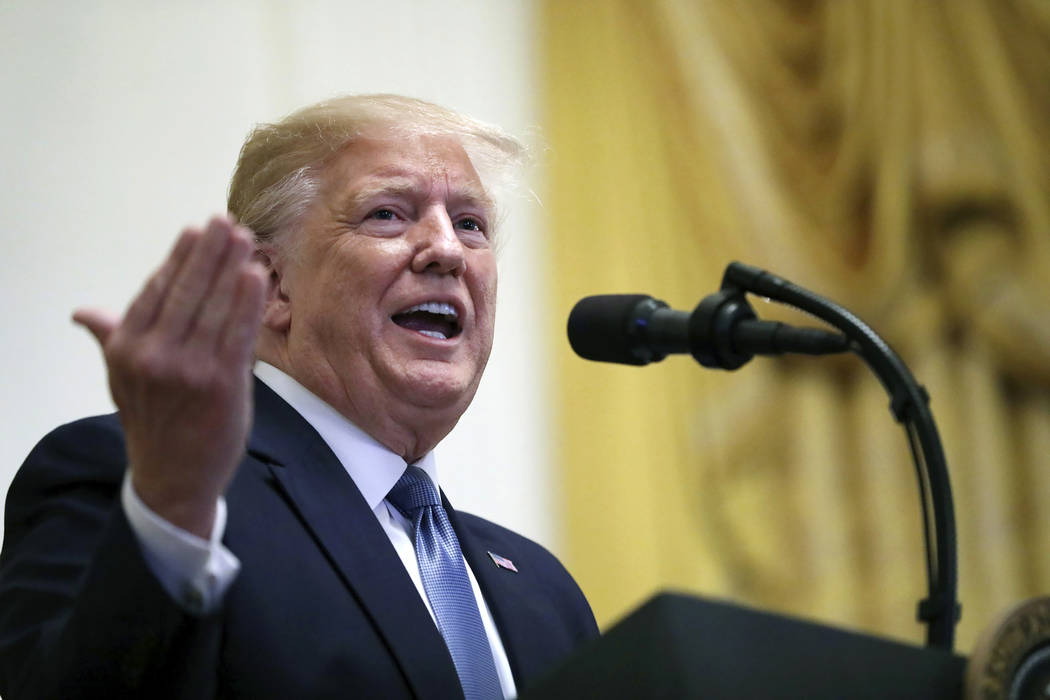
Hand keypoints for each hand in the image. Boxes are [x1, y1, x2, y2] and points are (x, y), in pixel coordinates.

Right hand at [74, 215, 266, 537]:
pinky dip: (246, 303)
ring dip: (231, 268)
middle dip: (208, 253)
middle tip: (225, 222)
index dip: (179, 258)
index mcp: (126, 347)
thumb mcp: (123, 378)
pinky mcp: (221, 384)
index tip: (196, 230)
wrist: (173, 477)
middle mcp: (152, 355)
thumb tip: (83, 313)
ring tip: (244, 239)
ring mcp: (188, 370)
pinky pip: (236, 334)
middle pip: (186, 291)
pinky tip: (255, 276)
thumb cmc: (154, 420)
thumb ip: (112, 337)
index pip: (156, 290)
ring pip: (214, 307)